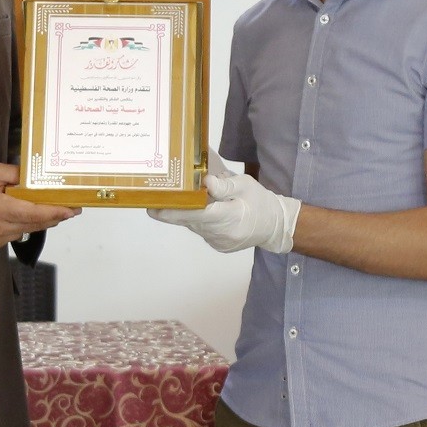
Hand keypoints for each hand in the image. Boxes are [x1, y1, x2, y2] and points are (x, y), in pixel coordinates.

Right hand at [0, 162, 76, 247]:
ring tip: (55, 209)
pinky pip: (18, 234)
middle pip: (35, 224)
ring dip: (42, 221)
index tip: (72, 209)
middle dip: (55, 216)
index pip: (34, 213)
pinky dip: (27, 225)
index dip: (55, 212)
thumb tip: (38, 178)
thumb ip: (17, 175)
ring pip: (29, 230)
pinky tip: (30, 214)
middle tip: (72, 207)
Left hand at [149, 160, 300, 253]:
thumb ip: (225, 185)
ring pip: (194, 225)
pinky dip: (196, 219)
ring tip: (173, 199)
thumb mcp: (246, 186)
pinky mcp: (217, 245)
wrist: (274, 226)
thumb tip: (204, 181)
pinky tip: (195, 209)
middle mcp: (221, 234)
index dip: (175, 211)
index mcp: (230, 217)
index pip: (197, 214)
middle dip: (172, 211)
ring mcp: (218, 242)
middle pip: (191, 221)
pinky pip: (201, 230)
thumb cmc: (260, 201)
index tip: (155, 208)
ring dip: (185, 213)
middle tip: (152, 202)